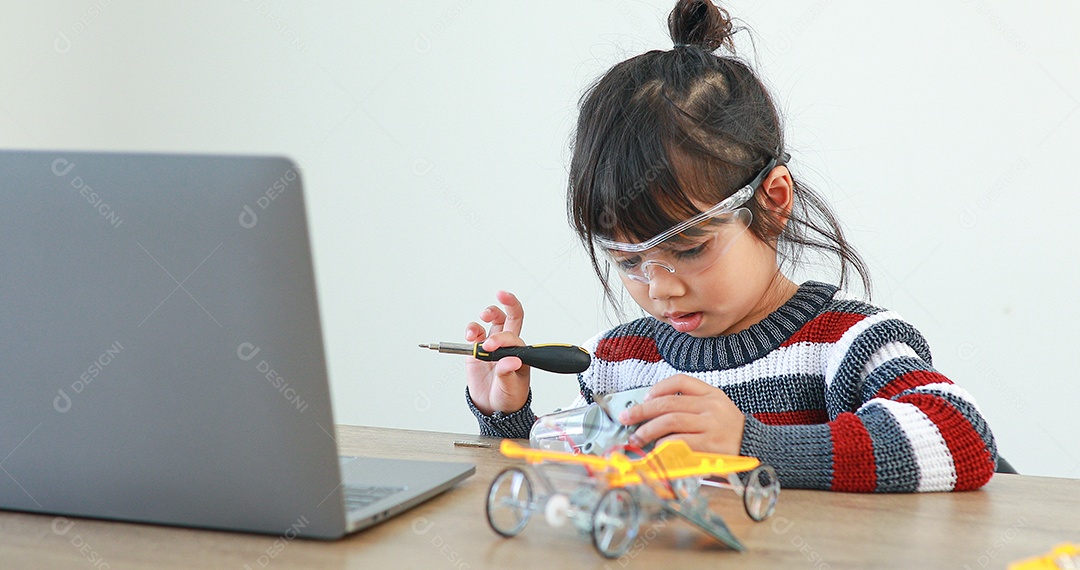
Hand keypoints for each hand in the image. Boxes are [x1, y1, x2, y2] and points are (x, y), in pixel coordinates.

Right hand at [464, 290, 530, 415]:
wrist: (494, 406)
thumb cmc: (509, 396)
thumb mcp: (512, 388)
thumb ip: (509, 373)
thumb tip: (511, 361)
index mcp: (520, 352)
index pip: (513, 337)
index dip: (503, 339)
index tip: (491, 346)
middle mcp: (508, 344)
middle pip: (511, 317)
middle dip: (508, 303)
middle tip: (501, 295)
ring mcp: (493, 344)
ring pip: (493, 320)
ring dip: (487, 314)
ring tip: (477, 328)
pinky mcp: (478, 349)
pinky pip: (475, 333)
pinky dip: (471, 330)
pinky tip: (470, 335)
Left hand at [617, 374, 745, 454]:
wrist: (757, 449)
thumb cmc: (730, 430)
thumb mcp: (716, 409)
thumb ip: (691, 405)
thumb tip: (652, 408)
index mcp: (712, 394)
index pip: (681, 381)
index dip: (659, 388)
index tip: (645, 397)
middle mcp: (712, 407)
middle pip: (669, 403)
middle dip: (642, 410)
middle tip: (627, 417)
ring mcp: (712, 426)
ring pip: (670, 422)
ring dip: (648, 429)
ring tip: (636, 437)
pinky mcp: (711, 446)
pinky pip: (680, 442)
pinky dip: (663, 445)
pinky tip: (655, 449)